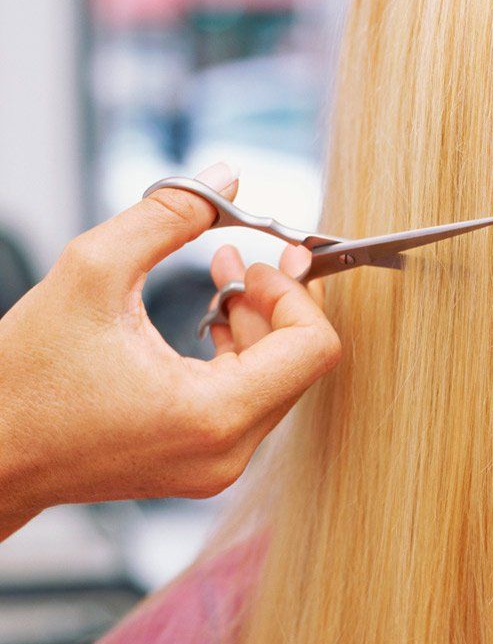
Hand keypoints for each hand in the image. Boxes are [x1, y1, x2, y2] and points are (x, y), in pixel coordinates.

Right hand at [0, 162, 340, 539]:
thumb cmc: (26, 379)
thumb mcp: (92, 271)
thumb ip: (167, 216)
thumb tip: (225, 178)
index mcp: (213, 415)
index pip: (313, 348)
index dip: (297, 291)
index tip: (262, 258)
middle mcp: (227, 452)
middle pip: (301, 364)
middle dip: (277, 301)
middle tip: (241, 256)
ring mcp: (217, 465)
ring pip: (278, 381)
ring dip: (258, 323)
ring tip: (221, 276)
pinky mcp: (202, 464)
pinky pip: (248, 400)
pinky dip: (239, 354)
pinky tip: (210, 315)